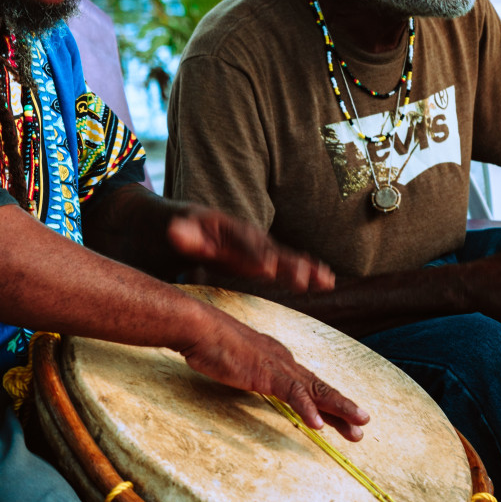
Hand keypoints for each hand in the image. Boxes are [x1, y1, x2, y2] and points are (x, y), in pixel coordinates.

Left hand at [167, 207, 334, 292]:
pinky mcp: (260, 256)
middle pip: (269, 249)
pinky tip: (326, 279)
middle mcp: (245, 235)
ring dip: (304, 268)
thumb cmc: (175, 229)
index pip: (242, 243)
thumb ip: (181, 234)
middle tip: (302, 278)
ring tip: (325, 280)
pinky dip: (307, 269)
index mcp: (225, 228)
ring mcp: (255, 245)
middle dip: (286, 264)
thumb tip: (176, 231)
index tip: (267, 270)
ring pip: (283, 256)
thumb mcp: (175, 229)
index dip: (254, 256)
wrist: (177, 221)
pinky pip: (286, 262)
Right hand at [176, 312, 369, 441]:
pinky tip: (317, 425)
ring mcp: (278, 367)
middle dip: (343, 408)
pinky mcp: (266, 374)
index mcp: (279, 360)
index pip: (309, 384)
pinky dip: (307, 409)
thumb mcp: (237, 363)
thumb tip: (254, 381)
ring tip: (357, 426)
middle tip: (363, 425)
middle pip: (320, 388)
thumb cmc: (211, 343)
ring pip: (316, 391)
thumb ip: (250, 373)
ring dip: (339, 409)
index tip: (343, 418)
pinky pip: (292, 394)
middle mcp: (284, 362)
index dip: (328, 402)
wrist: (200, 327)